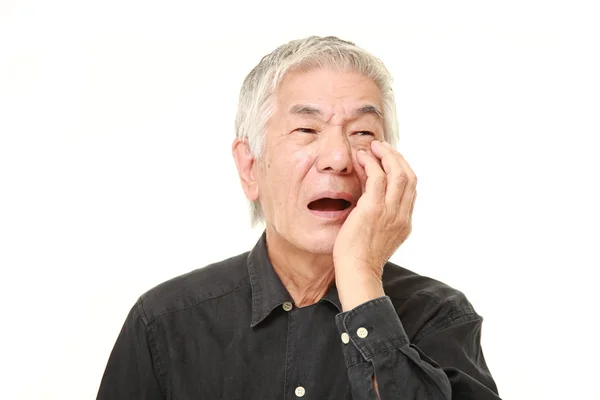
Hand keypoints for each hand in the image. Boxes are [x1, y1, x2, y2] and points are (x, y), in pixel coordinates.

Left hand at [333, 140, 416, 310]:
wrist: (357, 272)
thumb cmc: (361, 259)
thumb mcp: (379, 237)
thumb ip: (382, 220)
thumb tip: (371, 203)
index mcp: (405, 222)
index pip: (411, 189)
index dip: (402, 169)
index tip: (389, 160)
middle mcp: (402, 215)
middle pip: (409, 176)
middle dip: (397, 157)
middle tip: (382, 147)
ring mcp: (390, 211)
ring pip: (397, 172)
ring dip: (386, 155)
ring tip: (373, 146)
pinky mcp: (373, 209)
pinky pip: (377, 177)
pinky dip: (371, 163)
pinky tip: (361, 157)